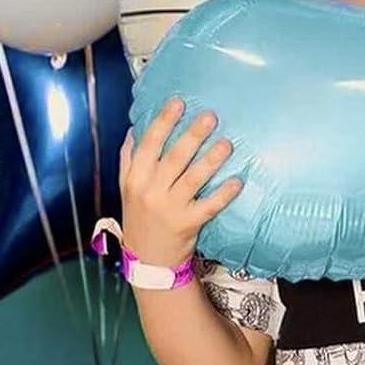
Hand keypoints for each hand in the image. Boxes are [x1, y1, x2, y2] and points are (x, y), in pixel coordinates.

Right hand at [118, 98, 242, 267]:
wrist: (148, 262)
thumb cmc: (139, 218)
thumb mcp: (126, 188)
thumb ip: (129, 159)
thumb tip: (135, 128)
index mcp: (135, 178)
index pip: (149, 145)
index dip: (163, 122)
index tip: (178, 102)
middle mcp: (151, 192)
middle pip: (174, 158)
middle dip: (193, 135)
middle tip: (210, 116)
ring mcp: (170, 209)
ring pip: (192, 179)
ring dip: (211, 160)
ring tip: (226, 143)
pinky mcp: (188, 225)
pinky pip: (209, 206)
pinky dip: (223, 194)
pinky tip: (238, 181)